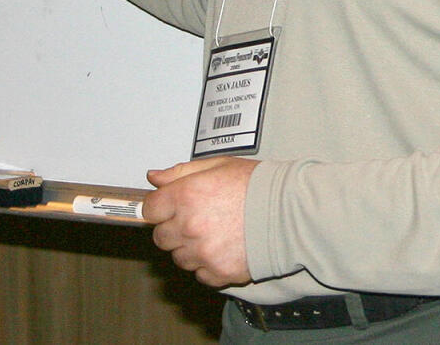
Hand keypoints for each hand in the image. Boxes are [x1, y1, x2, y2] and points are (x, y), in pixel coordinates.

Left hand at [143, 157, 257, 287]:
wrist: (289, 212)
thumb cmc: (257, 185)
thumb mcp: (217, 165)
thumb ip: (180, 172)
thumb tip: (154, 178)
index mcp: (185, 195)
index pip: (150, 210)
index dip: (160, 208)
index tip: (169, 208)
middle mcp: (189, 226)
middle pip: (161, 237)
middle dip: (174, 229)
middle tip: (197, 220)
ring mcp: (203, 252)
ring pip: (179, 258)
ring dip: (190, 249)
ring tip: (214, 234)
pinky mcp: (218, 272)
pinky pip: (200, 274)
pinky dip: (208, 266)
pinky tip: (224, 249)